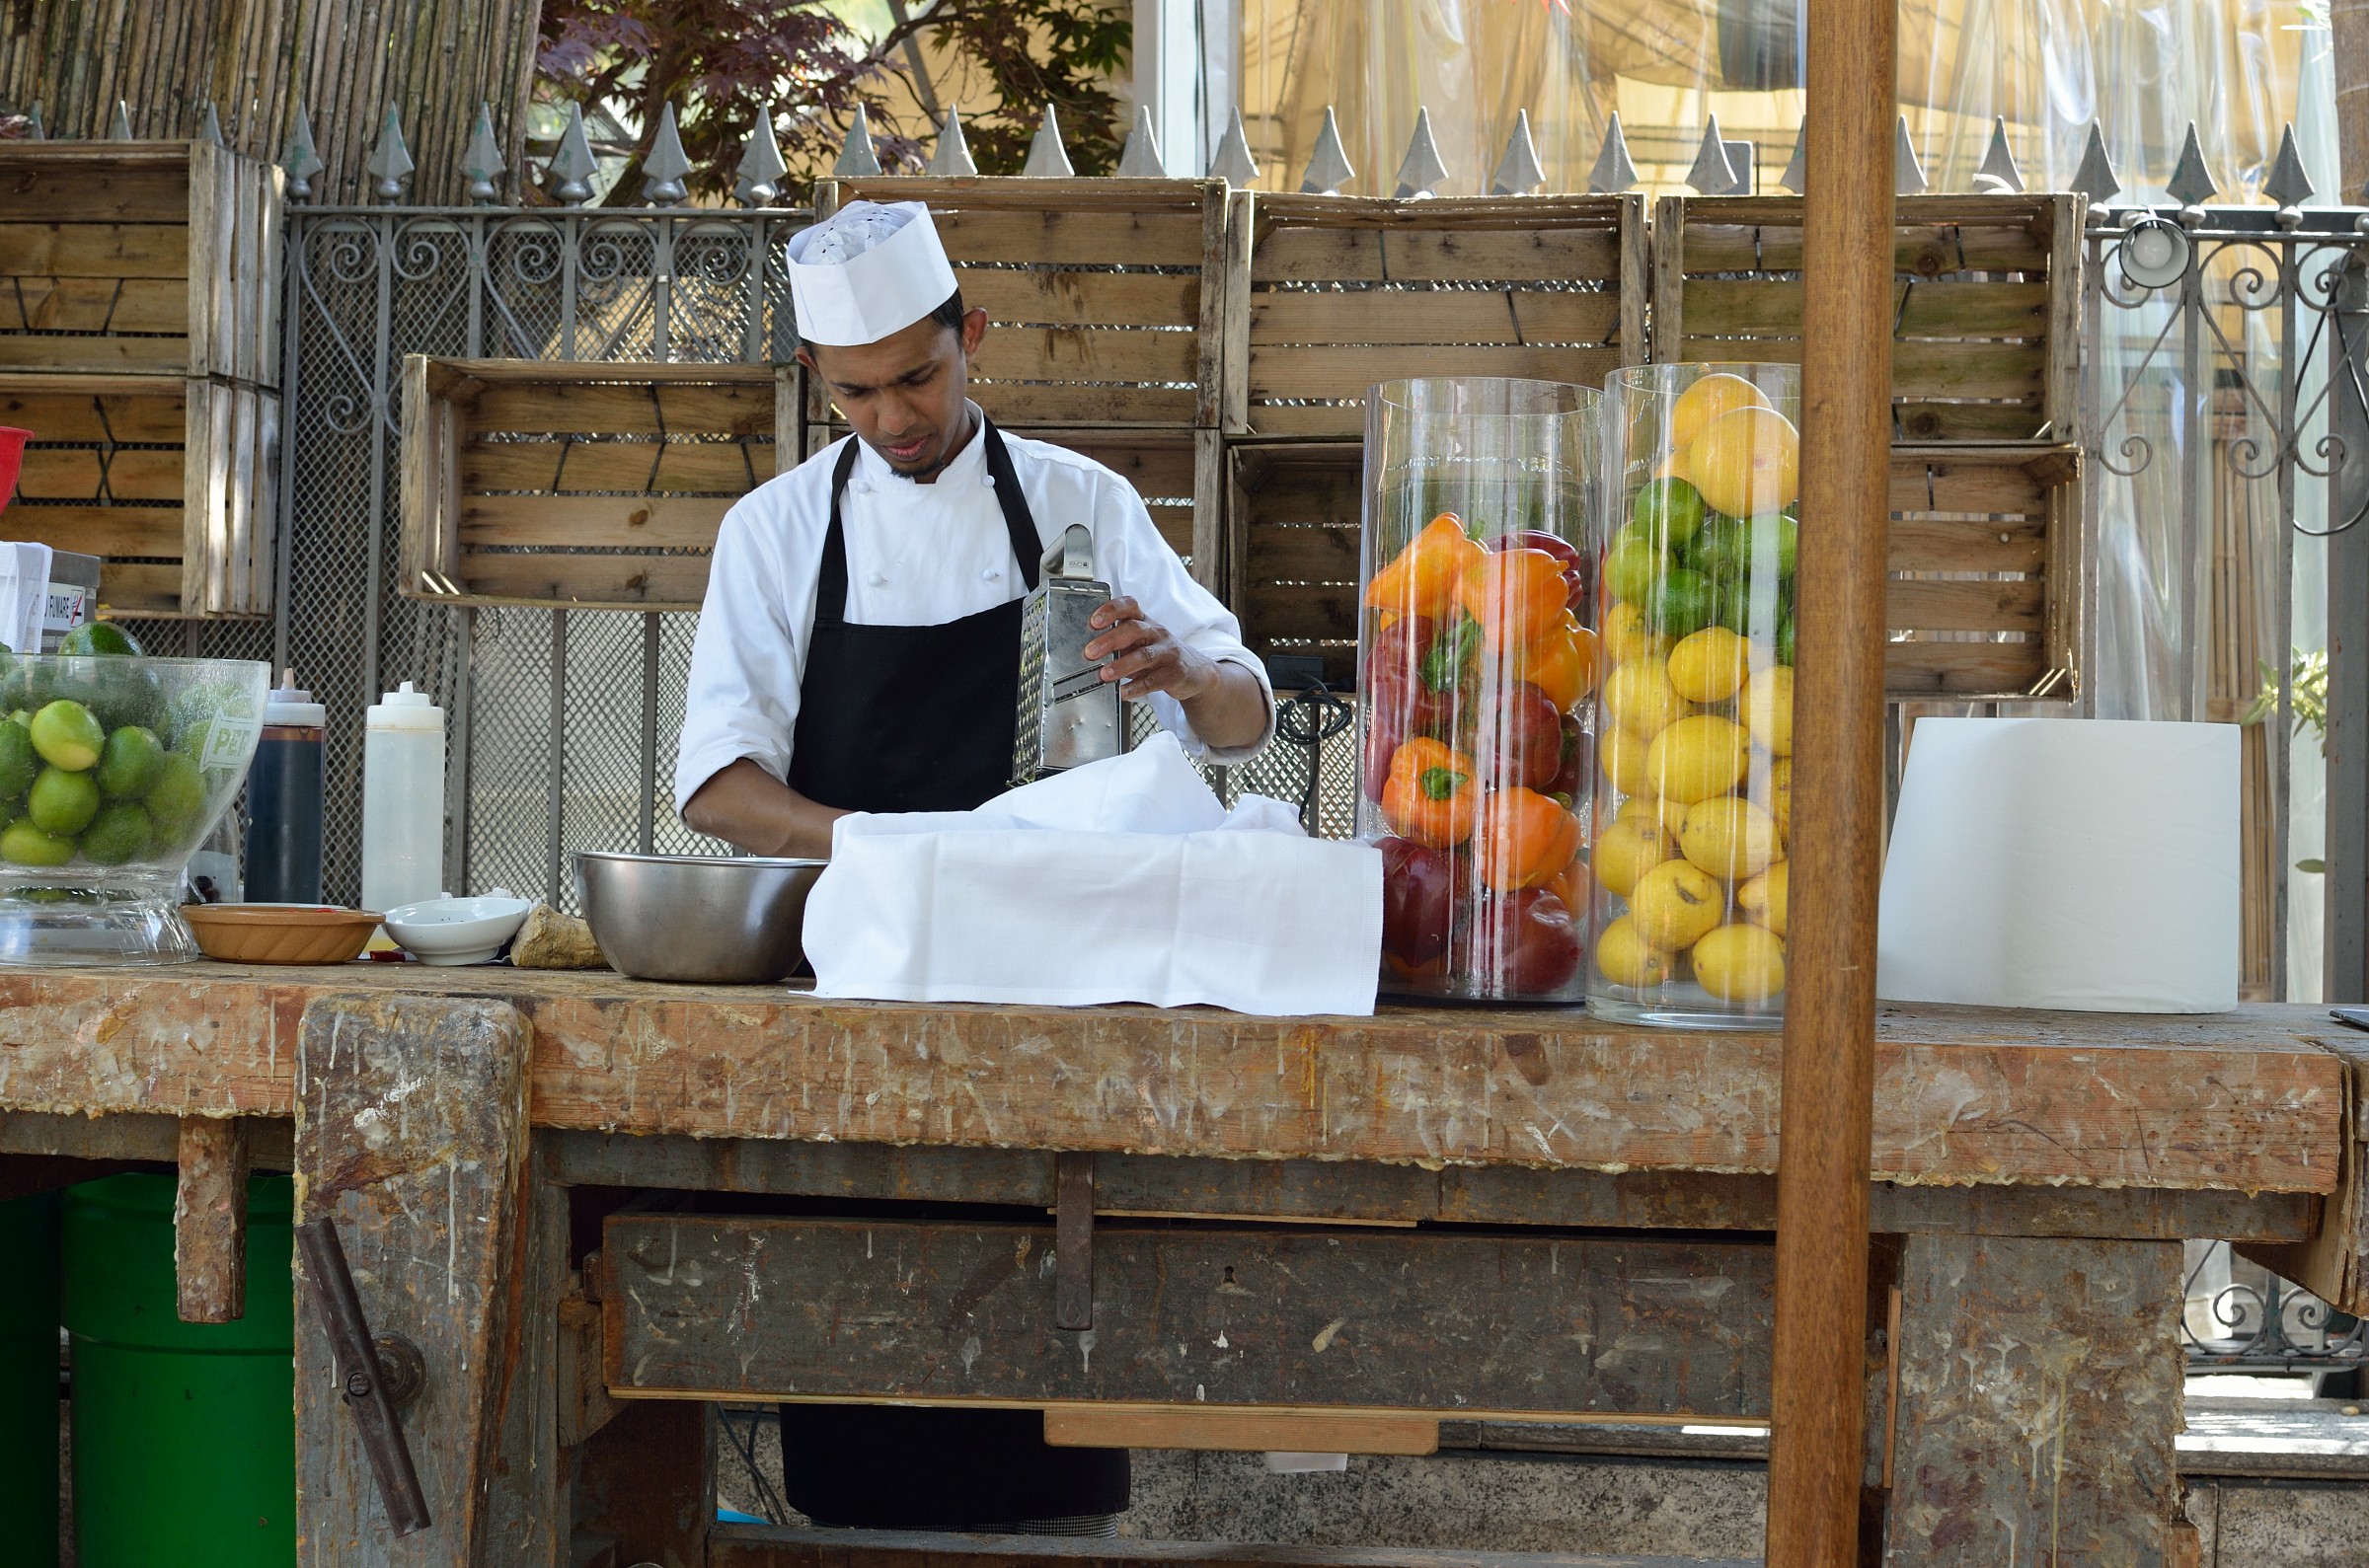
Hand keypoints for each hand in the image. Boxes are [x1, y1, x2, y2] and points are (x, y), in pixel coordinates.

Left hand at [1083, 597, 1219, 701]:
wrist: (1195, 672)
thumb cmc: (1159, 655)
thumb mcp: (1140, 643)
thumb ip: (1118, 644)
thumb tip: (1089, 652)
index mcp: (1145, 622)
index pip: (1129, 606)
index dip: (1111, 610)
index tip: (1094, 621)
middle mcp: (1157, 633)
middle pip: (1134, 629)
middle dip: (1110, 640)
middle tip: (1090, 652)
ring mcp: (1169, 652)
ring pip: (1145, 655)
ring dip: (1122, 665)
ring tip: (1105, 675)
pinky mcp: (1176, 673)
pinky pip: (1155, 680)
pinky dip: (1137, 687)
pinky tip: (1124, 692)